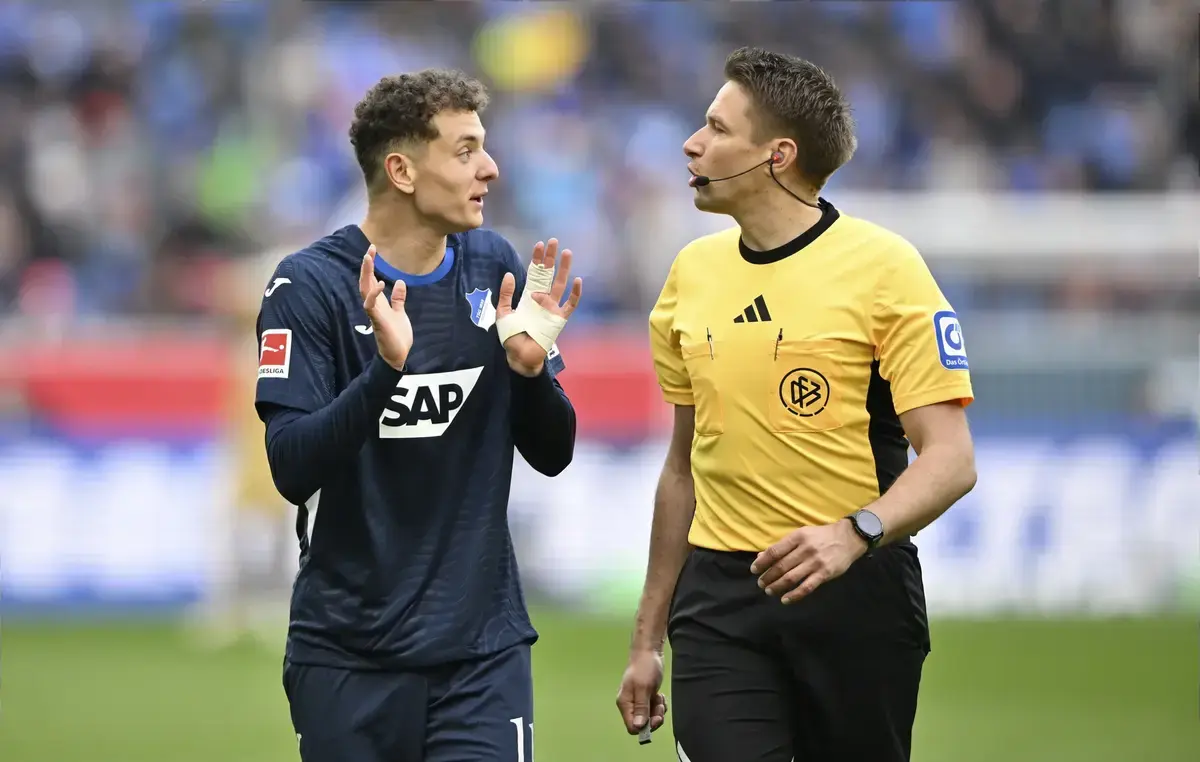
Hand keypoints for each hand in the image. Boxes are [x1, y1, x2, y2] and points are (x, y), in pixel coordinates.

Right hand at [359, 245, 412, 370]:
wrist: (398, 354)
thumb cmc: (397, 335)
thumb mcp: (400, 312)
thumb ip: (398, 299)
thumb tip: (399, 282)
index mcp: (378, 302)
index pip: (370, 280)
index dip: (370, 266)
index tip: (373, 250)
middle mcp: (373, 305)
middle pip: (365, 281)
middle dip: (367, 265)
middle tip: (370, 249)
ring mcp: (374, 312)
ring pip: (365, 290)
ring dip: (366, 274)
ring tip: (368, 259)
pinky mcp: (377, 320)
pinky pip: (371, 305)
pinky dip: (373, 294)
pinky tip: (378, 283)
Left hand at [497, 238, 581, 376]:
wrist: (519, 355)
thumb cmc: (511, 336)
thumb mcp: (503, 313)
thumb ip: (506, 294)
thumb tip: (510, 274)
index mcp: (529, 296)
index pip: (534, 273)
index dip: (537, 259)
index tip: (539, 244)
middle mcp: (542, 299)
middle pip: (549, 274)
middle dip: (551, 258)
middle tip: (554, 241)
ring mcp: (552, 308)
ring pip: (560, 284)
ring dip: (564, 269)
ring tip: (567, 253)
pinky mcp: (559, 319)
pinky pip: (570, 305)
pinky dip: (575, 294)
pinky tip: (578, 281)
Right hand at [615, 649, 667, 735]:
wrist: (649, 651)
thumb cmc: (645, 667)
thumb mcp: (643, 687)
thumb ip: (641, 708)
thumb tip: (638, 727)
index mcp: (625, 703)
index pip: (632, 726)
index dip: (645, 726)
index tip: (656, 717)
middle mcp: (630, 704)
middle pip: (642, 723)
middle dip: (654, 717)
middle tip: (660, 706)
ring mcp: (638, 701)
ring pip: (649, 717)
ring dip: (657, 710)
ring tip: (660, 697)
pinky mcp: (646, 697)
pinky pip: (653, 709)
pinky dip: (659, 705)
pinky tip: (660, 696)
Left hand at [750, 520, 867, 603]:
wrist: (848, 538)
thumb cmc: (821, 536)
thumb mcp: (801, 535)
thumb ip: (783, 546)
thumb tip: (761, 556)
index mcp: (797, 537)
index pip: (774, 551)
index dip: (762, 562)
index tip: (754, 570)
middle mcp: (805, 549)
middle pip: (781, 566)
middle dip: (768, 576)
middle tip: (760, 583)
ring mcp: (815, 562)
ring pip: (791, 577)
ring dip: (777, 586)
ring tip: (769, 591)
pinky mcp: (824, 574)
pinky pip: (806, 587)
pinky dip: (794, 595)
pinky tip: (785, 599)